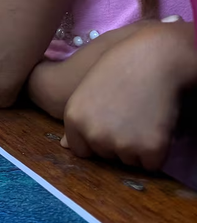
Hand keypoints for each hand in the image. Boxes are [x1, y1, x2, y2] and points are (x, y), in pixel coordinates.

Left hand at [62, 20, 196, 170]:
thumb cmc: (119, 69)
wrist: (152, 58)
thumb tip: (65, 147)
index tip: (108, 122)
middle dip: (118, 142)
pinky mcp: (150, 150)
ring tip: (142, 116)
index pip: (82, 150)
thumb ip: (78, 121)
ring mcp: (122, 144)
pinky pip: (152, 164)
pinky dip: (157, 151)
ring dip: (138, 147)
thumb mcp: (87, 92)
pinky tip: (156, 126)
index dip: (96, 140)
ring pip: (130, 162)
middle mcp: (93, 135)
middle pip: (107, 156)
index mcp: (73, 120)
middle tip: (129, 113)